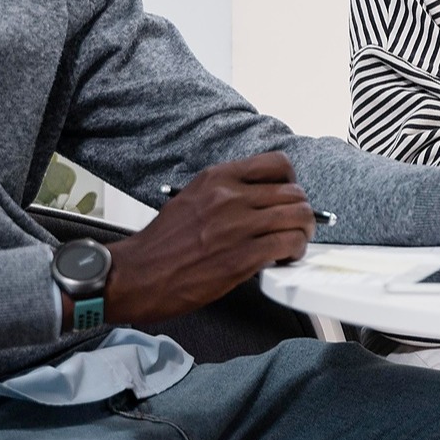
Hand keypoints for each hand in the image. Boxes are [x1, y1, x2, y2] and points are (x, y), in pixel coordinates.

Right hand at [101, 152, 315, 324]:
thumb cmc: (161, 244)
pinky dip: (295, 252)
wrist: (136, 275)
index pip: (277, 164)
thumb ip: (228, 194)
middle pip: (294, 193)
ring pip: (299, 217)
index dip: (291, 182)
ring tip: (293, 244)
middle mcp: (230, 197)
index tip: (288, 197)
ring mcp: (238, 226)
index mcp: (217, 178)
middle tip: (295, 226)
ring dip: (303, 232)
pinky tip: (284, 259)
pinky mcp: (242, 257)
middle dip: (302, 211)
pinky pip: (289, 244)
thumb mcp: (192, 199)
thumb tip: (261, 201)